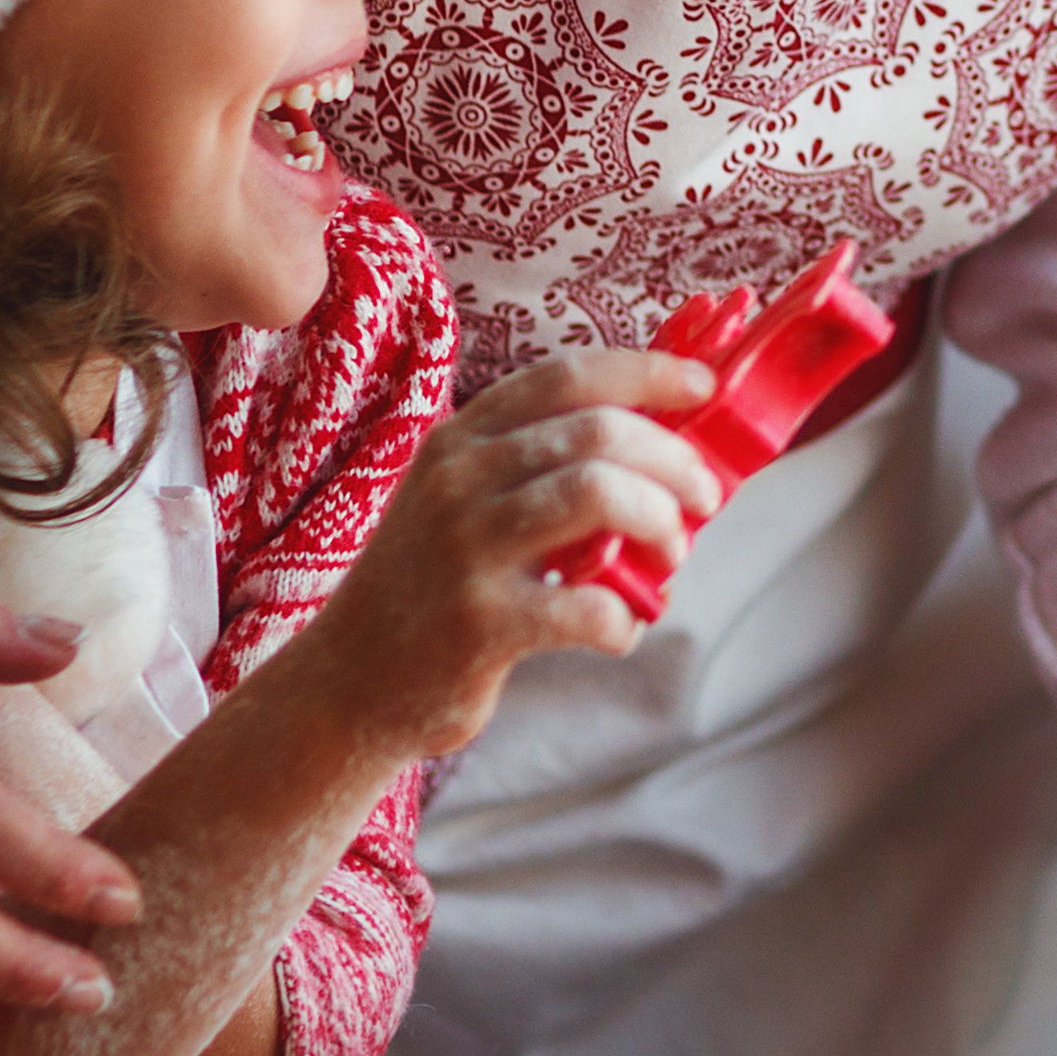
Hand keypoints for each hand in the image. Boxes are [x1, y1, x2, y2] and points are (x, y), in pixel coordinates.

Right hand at [287, 351, 727, 756]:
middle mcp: (458, 480)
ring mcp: (464, 548)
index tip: (702, 385)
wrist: (352, 683)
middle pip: (598, 431)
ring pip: (597, 494)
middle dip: (673, 460)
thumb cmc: (434, 586)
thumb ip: (542, 467)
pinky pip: (588, 605)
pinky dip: (626, 618)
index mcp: (462, 440)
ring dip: (660, 523)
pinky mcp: (479, 623)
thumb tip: (666, 450)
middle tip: (704, 498)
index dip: (647, 372)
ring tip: (669, 557)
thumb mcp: (465, 502)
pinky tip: (619, 629)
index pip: (568, 376)